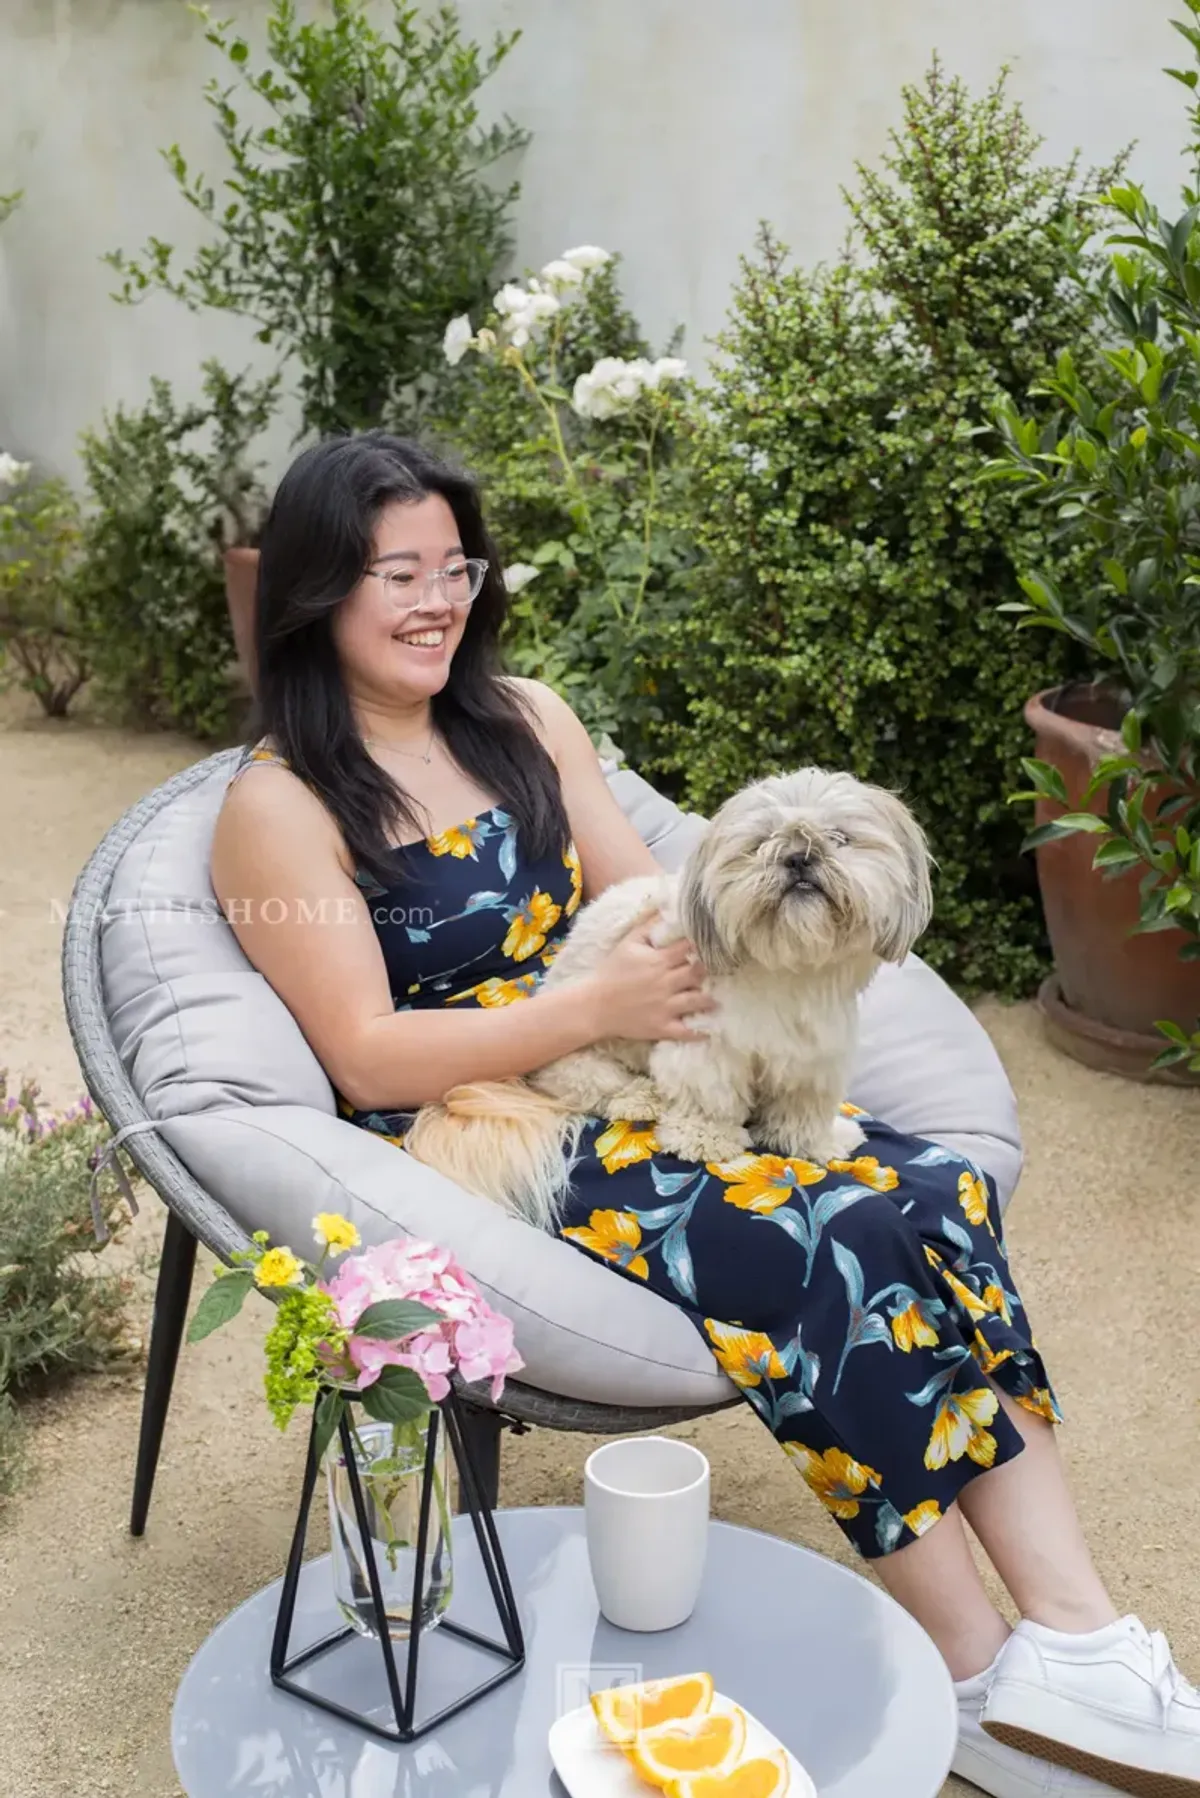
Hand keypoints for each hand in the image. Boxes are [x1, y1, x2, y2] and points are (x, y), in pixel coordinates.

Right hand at [583, 914, 715, 1042]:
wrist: (593, 1006)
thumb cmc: (610, 972)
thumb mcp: (628, 943)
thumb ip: (649, 926)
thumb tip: (667, 908)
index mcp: (658, 961)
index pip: (689, 948)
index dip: (700, 945)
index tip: (708, 946)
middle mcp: (665, 983)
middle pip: (698, 973)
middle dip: (707, 971)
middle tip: (715, 972)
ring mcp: (665, 1007)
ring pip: (697, 1001)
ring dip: (709, 999)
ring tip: (714, 999)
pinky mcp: (661, 1027)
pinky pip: (686, 1031)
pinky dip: (699, 1032)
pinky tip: (708, 1030)